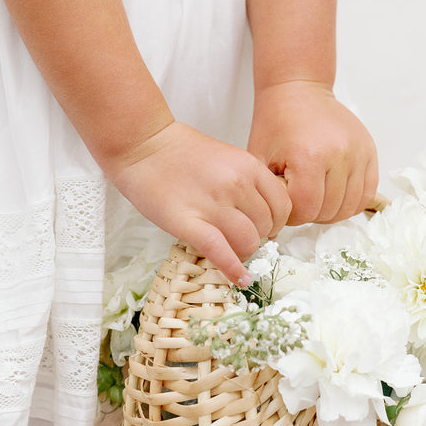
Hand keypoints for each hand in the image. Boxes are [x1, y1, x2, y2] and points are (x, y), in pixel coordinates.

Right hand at [103, 120, 292, 285]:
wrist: (143, 146)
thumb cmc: (180, 152)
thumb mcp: (227, 157)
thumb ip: (246, 182)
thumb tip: (259, 216)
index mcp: (248, 166)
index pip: (282, 206)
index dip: (276, 223)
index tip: (266, 229)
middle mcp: (236, 184)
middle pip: (265, 227)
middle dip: (257, 239)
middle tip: (242, 240)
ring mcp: (213, 204)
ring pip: (248, 242)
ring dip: (243, 253)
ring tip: (233, 252)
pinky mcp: (189, 223)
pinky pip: (220, 252)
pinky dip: (233, 270)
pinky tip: (239, 279)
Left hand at [247, 80, 378, 225]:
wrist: (298, 90)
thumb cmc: (276, 123)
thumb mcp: (260, 159)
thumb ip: (268, 194)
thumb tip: (272, 230)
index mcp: (309, 156)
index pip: (306, 210)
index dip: (292, 215)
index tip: (285, 202)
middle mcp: (339, 154)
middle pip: (329, 211)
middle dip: (310, 213)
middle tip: (299, 199)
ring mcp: (358, 153)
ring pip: (350, 207)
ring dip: (331, 211)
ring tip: (316, 197)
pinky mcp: (369, 151)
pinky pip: (367, 193)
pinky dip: (351, 202)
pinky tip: (334, 195)